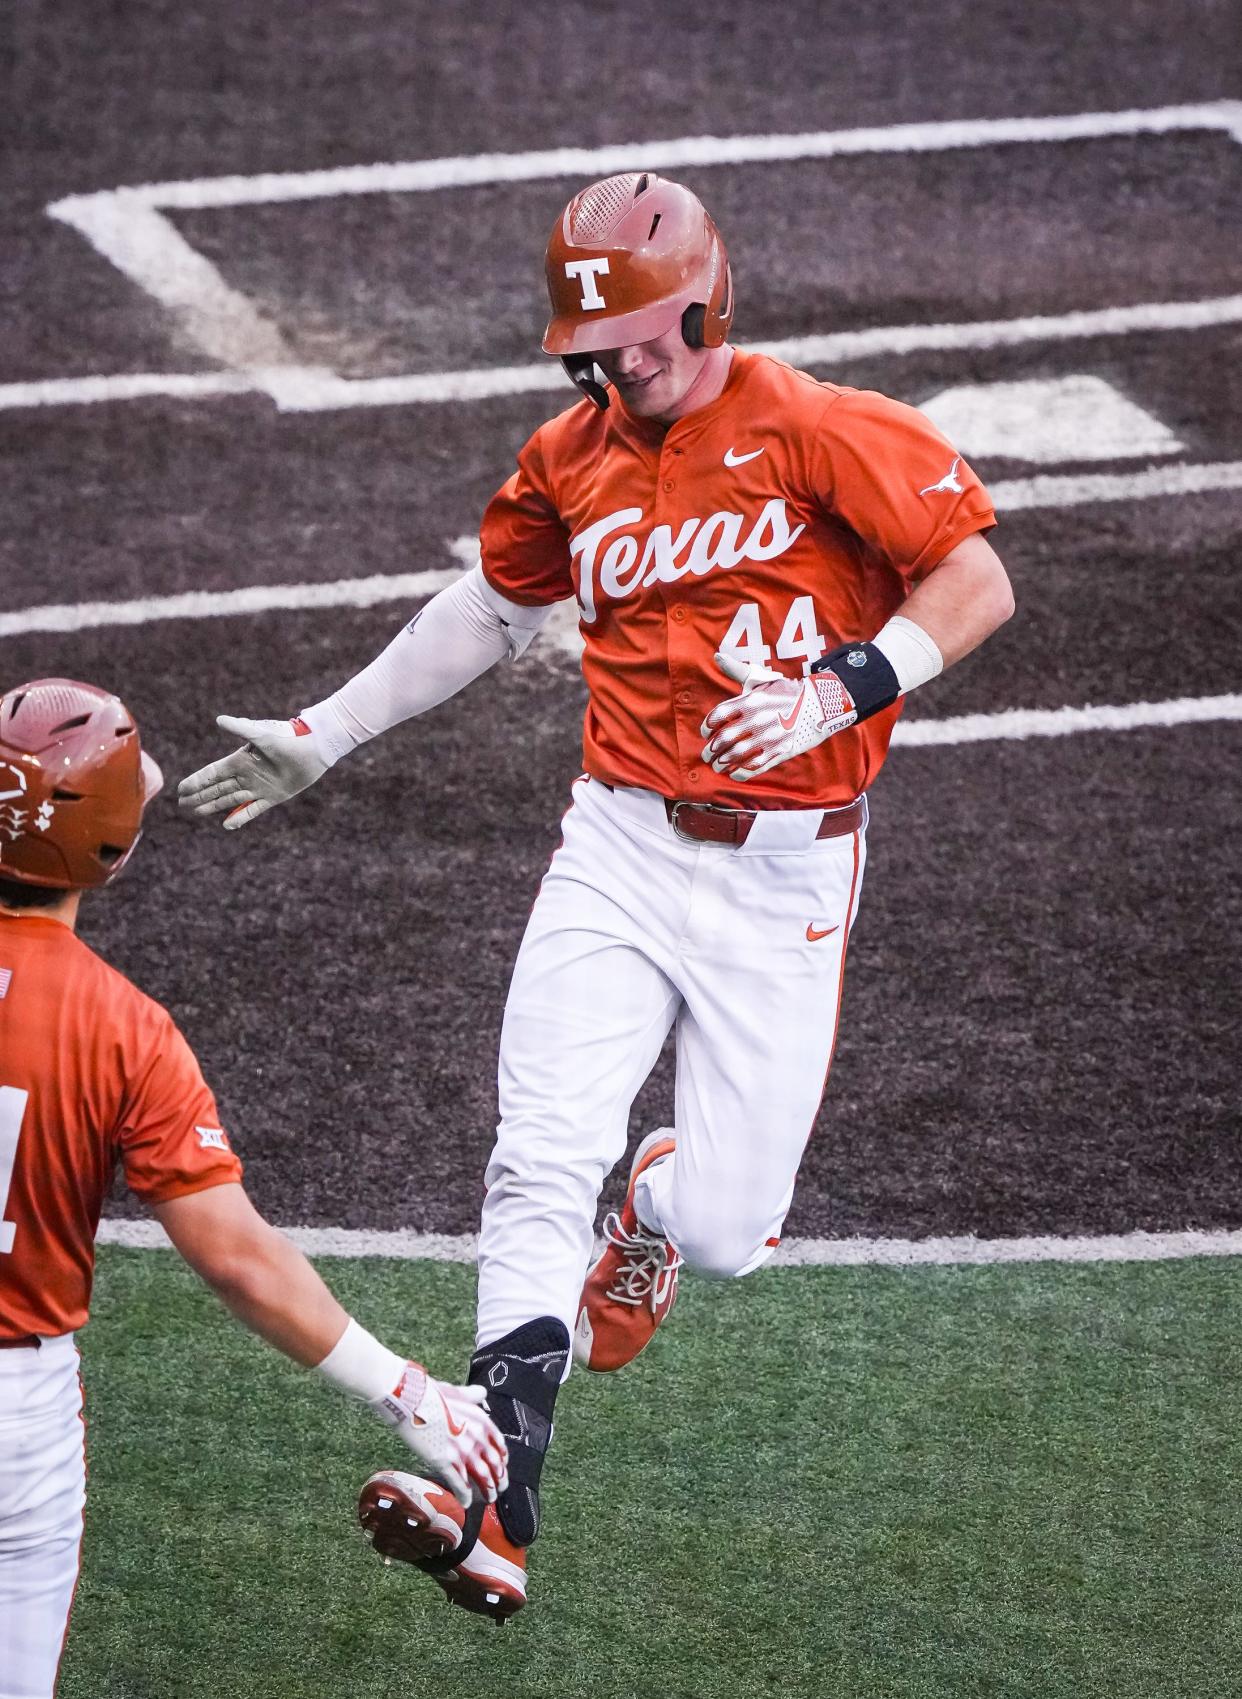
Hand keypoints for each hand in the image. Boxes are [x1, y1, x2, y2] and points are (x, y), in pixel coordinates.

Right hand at [177, 715, 329, 829]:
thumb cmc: (287, 740)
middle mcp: (246, 775)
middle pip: (216, 788)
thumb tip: (219, 719)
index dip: (196, 781)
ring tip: (196, 812)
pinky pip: (252, 809)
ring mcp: (258, 787)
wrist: (313, 751)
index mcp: (240, 761)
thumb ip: (240, 728)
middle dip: (199, 795)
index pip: (212, 773)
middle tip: (181, 804)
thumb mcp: (261, 735)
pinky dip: (240, 817)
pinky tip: (227, 825)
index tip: (180, 789)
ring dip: (213, 806)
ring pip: (229, 799)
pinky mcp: (272, 797)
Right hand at [370, 1364, 508, 1506]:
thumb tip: (481, 1393)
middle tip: (499, 1488)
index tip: (501, 1467)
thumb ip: (471, 1396)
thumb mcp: (457, 1392)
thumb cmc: (431, 1394)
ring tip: (488, 1499)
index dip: (502, 1460)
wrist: (411, 1400)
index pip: (500, 1446)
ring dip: (487, 1492)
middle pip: (495, 1465)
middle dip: (499, 1480)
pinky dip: (465, 1496)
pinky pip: (460, 1485)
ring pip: (483, 1478)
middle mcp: (476, 1437)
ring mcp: (462, 1451)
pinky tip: (465, 1502)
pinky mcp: (445, 1462)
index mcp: (481, 1420)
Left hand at [700, 648, 858, 780]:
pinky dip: (741, 772)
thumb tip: (717, 656)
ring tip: (716, 765)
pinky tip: (734, 773)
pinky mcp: (780, 751)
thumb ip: (737, 670)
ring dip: (722, 762)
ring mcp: (769, 737)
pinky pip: (755, 765)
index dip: (708, 726)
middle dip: (712, 750)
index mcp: (750, 701)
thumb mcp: (761, 678)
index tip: (706, 733)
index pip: (719, 715)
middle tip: (707, 754)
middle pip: (725, 738)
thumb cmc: (786, 691)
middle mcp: (757, 719)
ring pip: (737, 754)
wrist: (819, 703)